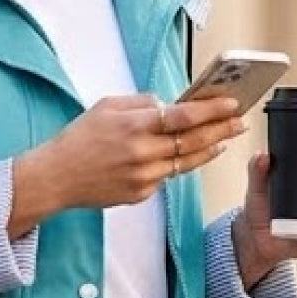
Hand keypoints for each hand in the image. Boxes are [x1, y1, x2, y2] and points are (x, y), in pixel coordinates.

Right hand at [32, 91, 247, 212]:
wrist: (56, 177)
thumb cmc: (78, 139)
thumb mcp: (106, 106)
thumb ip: (140, 102)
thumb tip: (167, 104)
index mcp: (134, 126)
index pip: (183, 116)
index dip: (212, 110)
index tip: (231, 103)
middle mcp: (142, 153)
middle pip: (193, 141)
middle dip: (222, 129)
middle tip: (240, 121)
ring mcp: (143, 177)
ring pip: (187, 162)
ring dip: (209, 149)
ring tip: (224, 139)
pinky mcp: (141, 194)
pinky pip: (168, 177)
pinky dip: (181, 165)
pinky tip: (192, 156)